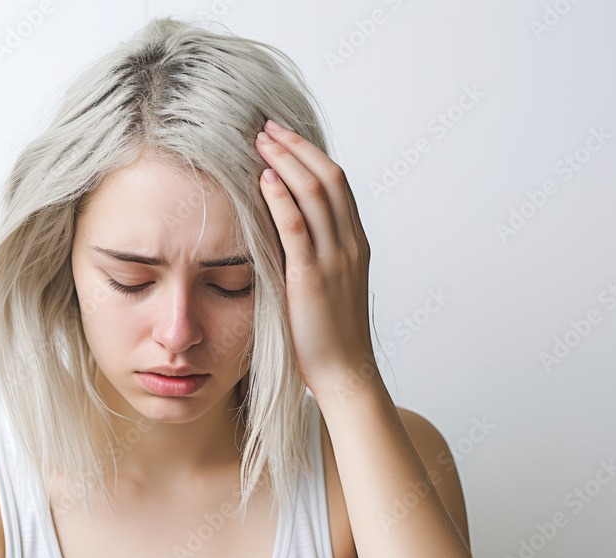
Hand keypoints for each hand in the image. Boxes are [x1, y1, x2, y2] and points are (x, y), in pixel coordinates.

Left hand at [254, 119, 375, 398]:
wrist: (345, 374)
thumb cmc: (330, 335)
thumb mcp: (330, 285)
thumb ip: (315, 254)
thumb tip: (288, 231)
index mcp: (355, 244)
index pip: (337, 183)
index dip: (310, 153)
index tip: (283, 135)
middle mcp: (350, 244)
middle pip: (329, 177)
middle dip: (296, 146)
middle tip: (267, 125)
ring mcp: (335, 259)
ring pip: (316, 194)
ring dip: (286, 161)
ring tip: (259, 139)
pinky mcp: (313, 279)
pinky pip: (298, 228)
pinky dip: (281, 198)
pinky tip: (263, 178)